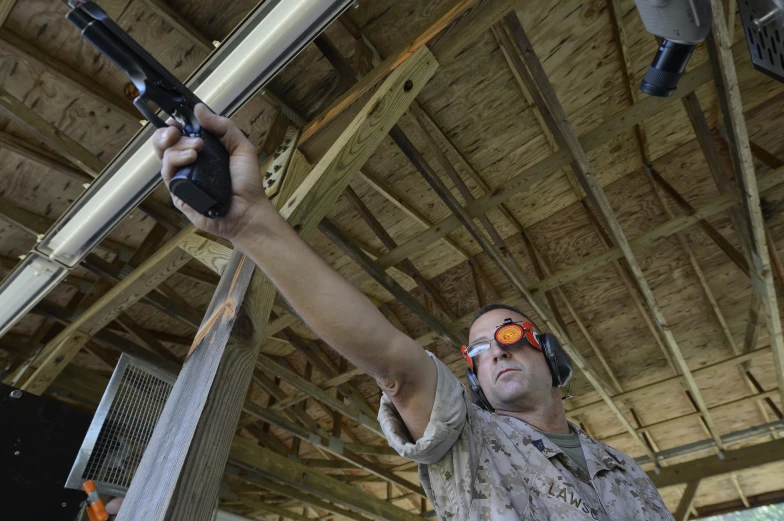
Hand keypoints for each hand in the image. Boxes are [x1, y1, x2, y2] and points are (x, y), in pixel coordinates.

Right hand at [153, 104, 271, 239]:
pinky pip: (168, 174)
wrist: (248, 211)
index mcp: (201, 152)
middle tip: (178, 131)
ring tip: (197, 149)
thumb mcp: (241, 147)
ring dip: (177, 147)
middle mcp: (188, 164)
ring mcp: (182, 179)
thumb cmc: (247, 182)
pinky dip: (176, 162)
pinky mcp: (178, 194)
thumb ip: (223, 126)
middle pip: (164, 144)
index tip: (176, 120)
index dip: (173, 125)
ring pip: (164, 156)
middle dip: (167, 133)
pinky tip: (191, 159)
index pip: (178, 135)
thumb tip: (199, 108)